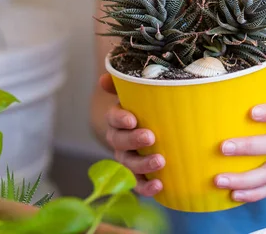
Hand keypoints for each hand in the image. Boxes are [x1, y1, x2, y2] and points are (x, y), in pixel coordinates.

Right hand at [99, 74, 164, 196]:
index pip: (113, 118)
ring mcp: (128, 159)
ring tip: (160, 161)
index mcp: (118, 119)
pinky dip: (146, 187)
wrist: (152, 128)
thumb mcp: (139, 94)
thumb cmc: (147, 108)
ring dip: (142, 165)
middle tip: (150, 137)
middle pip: (119, 142)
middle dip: (133, 140)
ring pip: (128, 165)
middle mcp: (119, 140)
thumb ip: (126, 83)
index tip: (131, 119)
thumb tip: (104, 77)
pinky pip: (138, 184)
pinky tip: (159, 185)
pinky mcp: (138, 175)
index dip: (120, 118)